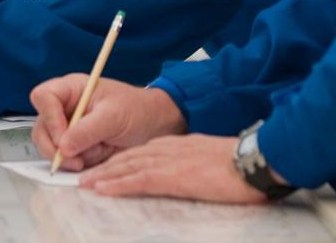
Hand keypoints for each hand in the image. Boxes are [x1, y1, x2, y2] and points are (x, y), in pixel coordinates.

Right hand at [30, 76, 185, 169]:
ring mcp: (68, 128)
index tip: (64, 137)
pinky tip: (100, 154)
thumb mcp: (114, 116)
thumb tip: (64, 147)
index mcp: (72, 89)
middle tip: (76, 159)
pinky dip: (81, 162)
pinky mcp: (74, 146)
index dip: (48, 118)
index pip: (43, 97)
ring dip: (73, 156)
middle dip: (57, 147)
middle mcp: (65, 108)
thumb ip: (87, 130)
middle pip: (41, 128)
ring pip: (51, 147)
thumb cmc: (136, 109)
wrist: (153, 126)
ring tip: (100, 151)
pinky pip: (66, 159)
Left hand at [81, 134, 268, 203]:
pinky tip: (102, 189)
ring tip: (84, 183)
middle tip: (83, 176)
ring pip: (127, 166)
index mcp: (178, 145)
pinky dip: (117, 184)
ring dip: (103, 175)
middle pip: (128, 157)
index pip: (140, 151)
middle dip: (104, 166)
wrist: (253, 161)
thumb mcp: (210, 159)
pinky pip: (138, 180)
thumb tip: (185, 174)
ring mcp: (169, 161)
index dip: (119, 160)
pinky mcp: (173, 176)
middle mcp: (169, 149)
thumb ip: (192, 163)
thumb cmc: (239, 165)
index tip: (103, 167)